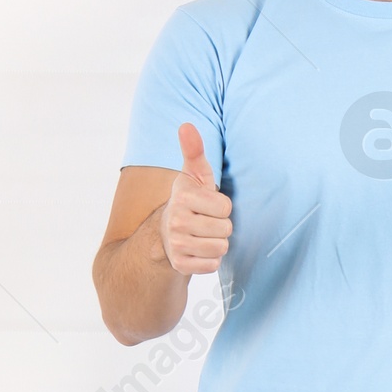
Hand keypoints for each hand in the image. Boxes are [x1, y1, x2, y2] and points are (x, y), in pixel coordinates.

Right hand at [160, 121, 231, 275]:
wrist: (167, 231)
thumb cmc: (190, 199)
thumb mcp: (194, 174)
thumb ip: (194, 150)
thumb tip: (187, 125)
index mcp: (182, 197)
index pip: (225, 206)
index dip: (222, 206)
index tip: (207, 204)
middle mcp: (176, 221)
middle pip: (225, 229)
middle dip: (221, 226)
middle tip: (206, 221)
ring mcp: (176, 245)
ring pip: (220, 248)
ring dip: (216, 243)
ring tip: (203, 235)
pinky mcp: (180, 265)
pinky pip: (212, 265)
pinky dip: (210, 260)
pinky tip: (198, 250)